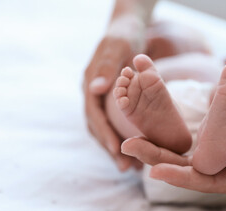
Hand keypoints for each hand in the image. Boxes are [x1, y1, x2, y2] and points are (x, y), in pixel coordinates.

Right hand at [83, 35, 142, 171]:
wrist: (127, 29)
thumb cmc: (124, 35)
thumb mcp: (118, 46)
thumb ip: (107, 66)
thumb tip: (95, 89)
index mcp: (90, 84)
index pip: (94, 115)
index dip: (104, 133)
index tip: (116, 150)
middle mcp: (93, 94)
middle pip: (98, 127)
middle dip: (110, 148)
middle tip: (125, 168)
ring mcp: (101, 99)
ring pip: (105, 129)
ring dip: (116, 148)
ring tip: (130, 167)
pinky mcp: (111, 101)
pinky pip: (114, 123)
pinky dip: (122, 137)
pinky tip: (135, 149)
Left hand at [121, 131, 225, 194]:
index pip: (202, 181)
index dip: (178, 176)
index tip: (154, 171)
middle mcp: (219, 172)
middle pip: (183, 168)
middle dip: (155, 158)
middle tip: (127, 145)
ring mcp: (214, 160)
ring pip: (181, 157)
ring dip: (156, 147)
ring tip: (131, 137)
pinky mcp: (214, 148)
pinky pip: (189, 146)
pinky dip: (170, 139)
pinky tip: (152, 130)